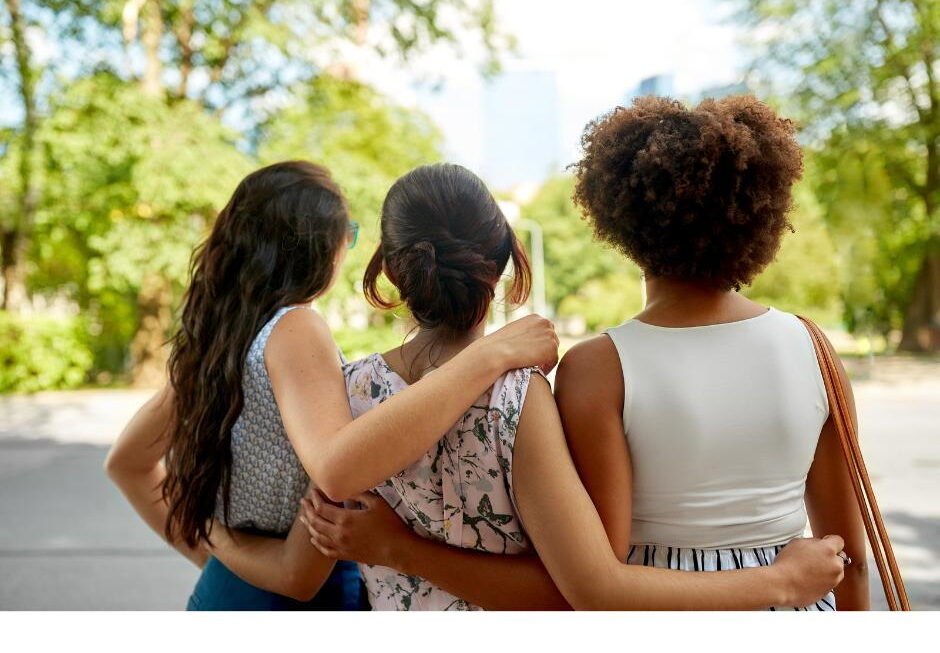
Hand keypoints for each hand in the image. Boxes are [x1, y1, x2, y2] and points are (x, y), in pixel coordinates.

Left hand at [300, 489, 415, 567]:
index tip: (313, 491)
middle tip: (303, 502)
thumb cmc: (390, 524)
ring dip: (309, 526)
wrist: (397, 549)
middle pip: (315, 522)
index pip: (322, 508)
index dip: (315, 499)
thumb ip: (359, 495)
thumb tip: (346, 490)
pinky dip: (317, 543)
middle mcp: (339, 534)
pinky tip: (314, 539)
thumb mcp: (377, 503)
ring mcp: (341, 546)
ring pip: (317, 536)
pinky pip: (325, 550)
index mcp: (345, 519)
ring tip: (304, 518)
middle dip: (307, 510)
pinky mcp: (346, 556)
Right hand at [478, 314, 558, 373]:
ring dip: (546, 359)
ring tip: (536, 368)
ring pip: (553, 350)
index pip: (545, 331)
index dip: (540, 344)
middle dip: (545, 350)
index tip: (533, 354)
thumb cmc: (499, 344)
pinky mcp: (552, 347)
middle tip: (536, 362)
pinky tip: (537, 372)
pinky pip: (553, 360)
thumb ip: (526, 333)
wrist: (497, 352)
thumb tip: (530, 341)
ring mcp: (550, 334)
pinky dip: (547, 367)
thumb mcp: (514, 332)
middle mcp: (545, 322)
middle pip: (552, 339)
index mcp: (535, 317)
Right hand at [770, 535, 846, 606]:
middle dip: (830, 557)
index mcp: (828, 549)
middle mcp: (835, 565)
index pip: (839, 541)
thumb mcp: (797, 542)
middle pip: (839, 557)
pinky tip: (809, 579)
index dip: (829, 540)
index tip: (822, 543)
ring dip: (828, 569)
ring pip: (836, 571)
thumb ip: (813, 542)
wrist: (782, 585)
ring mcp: (834, 580)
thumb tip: (818, 545)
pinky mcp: (828, 591)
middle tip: (814, 558)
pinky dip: (823, 580)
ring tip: (811, 570)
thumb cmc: (787, 562)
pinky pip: (829, 582)